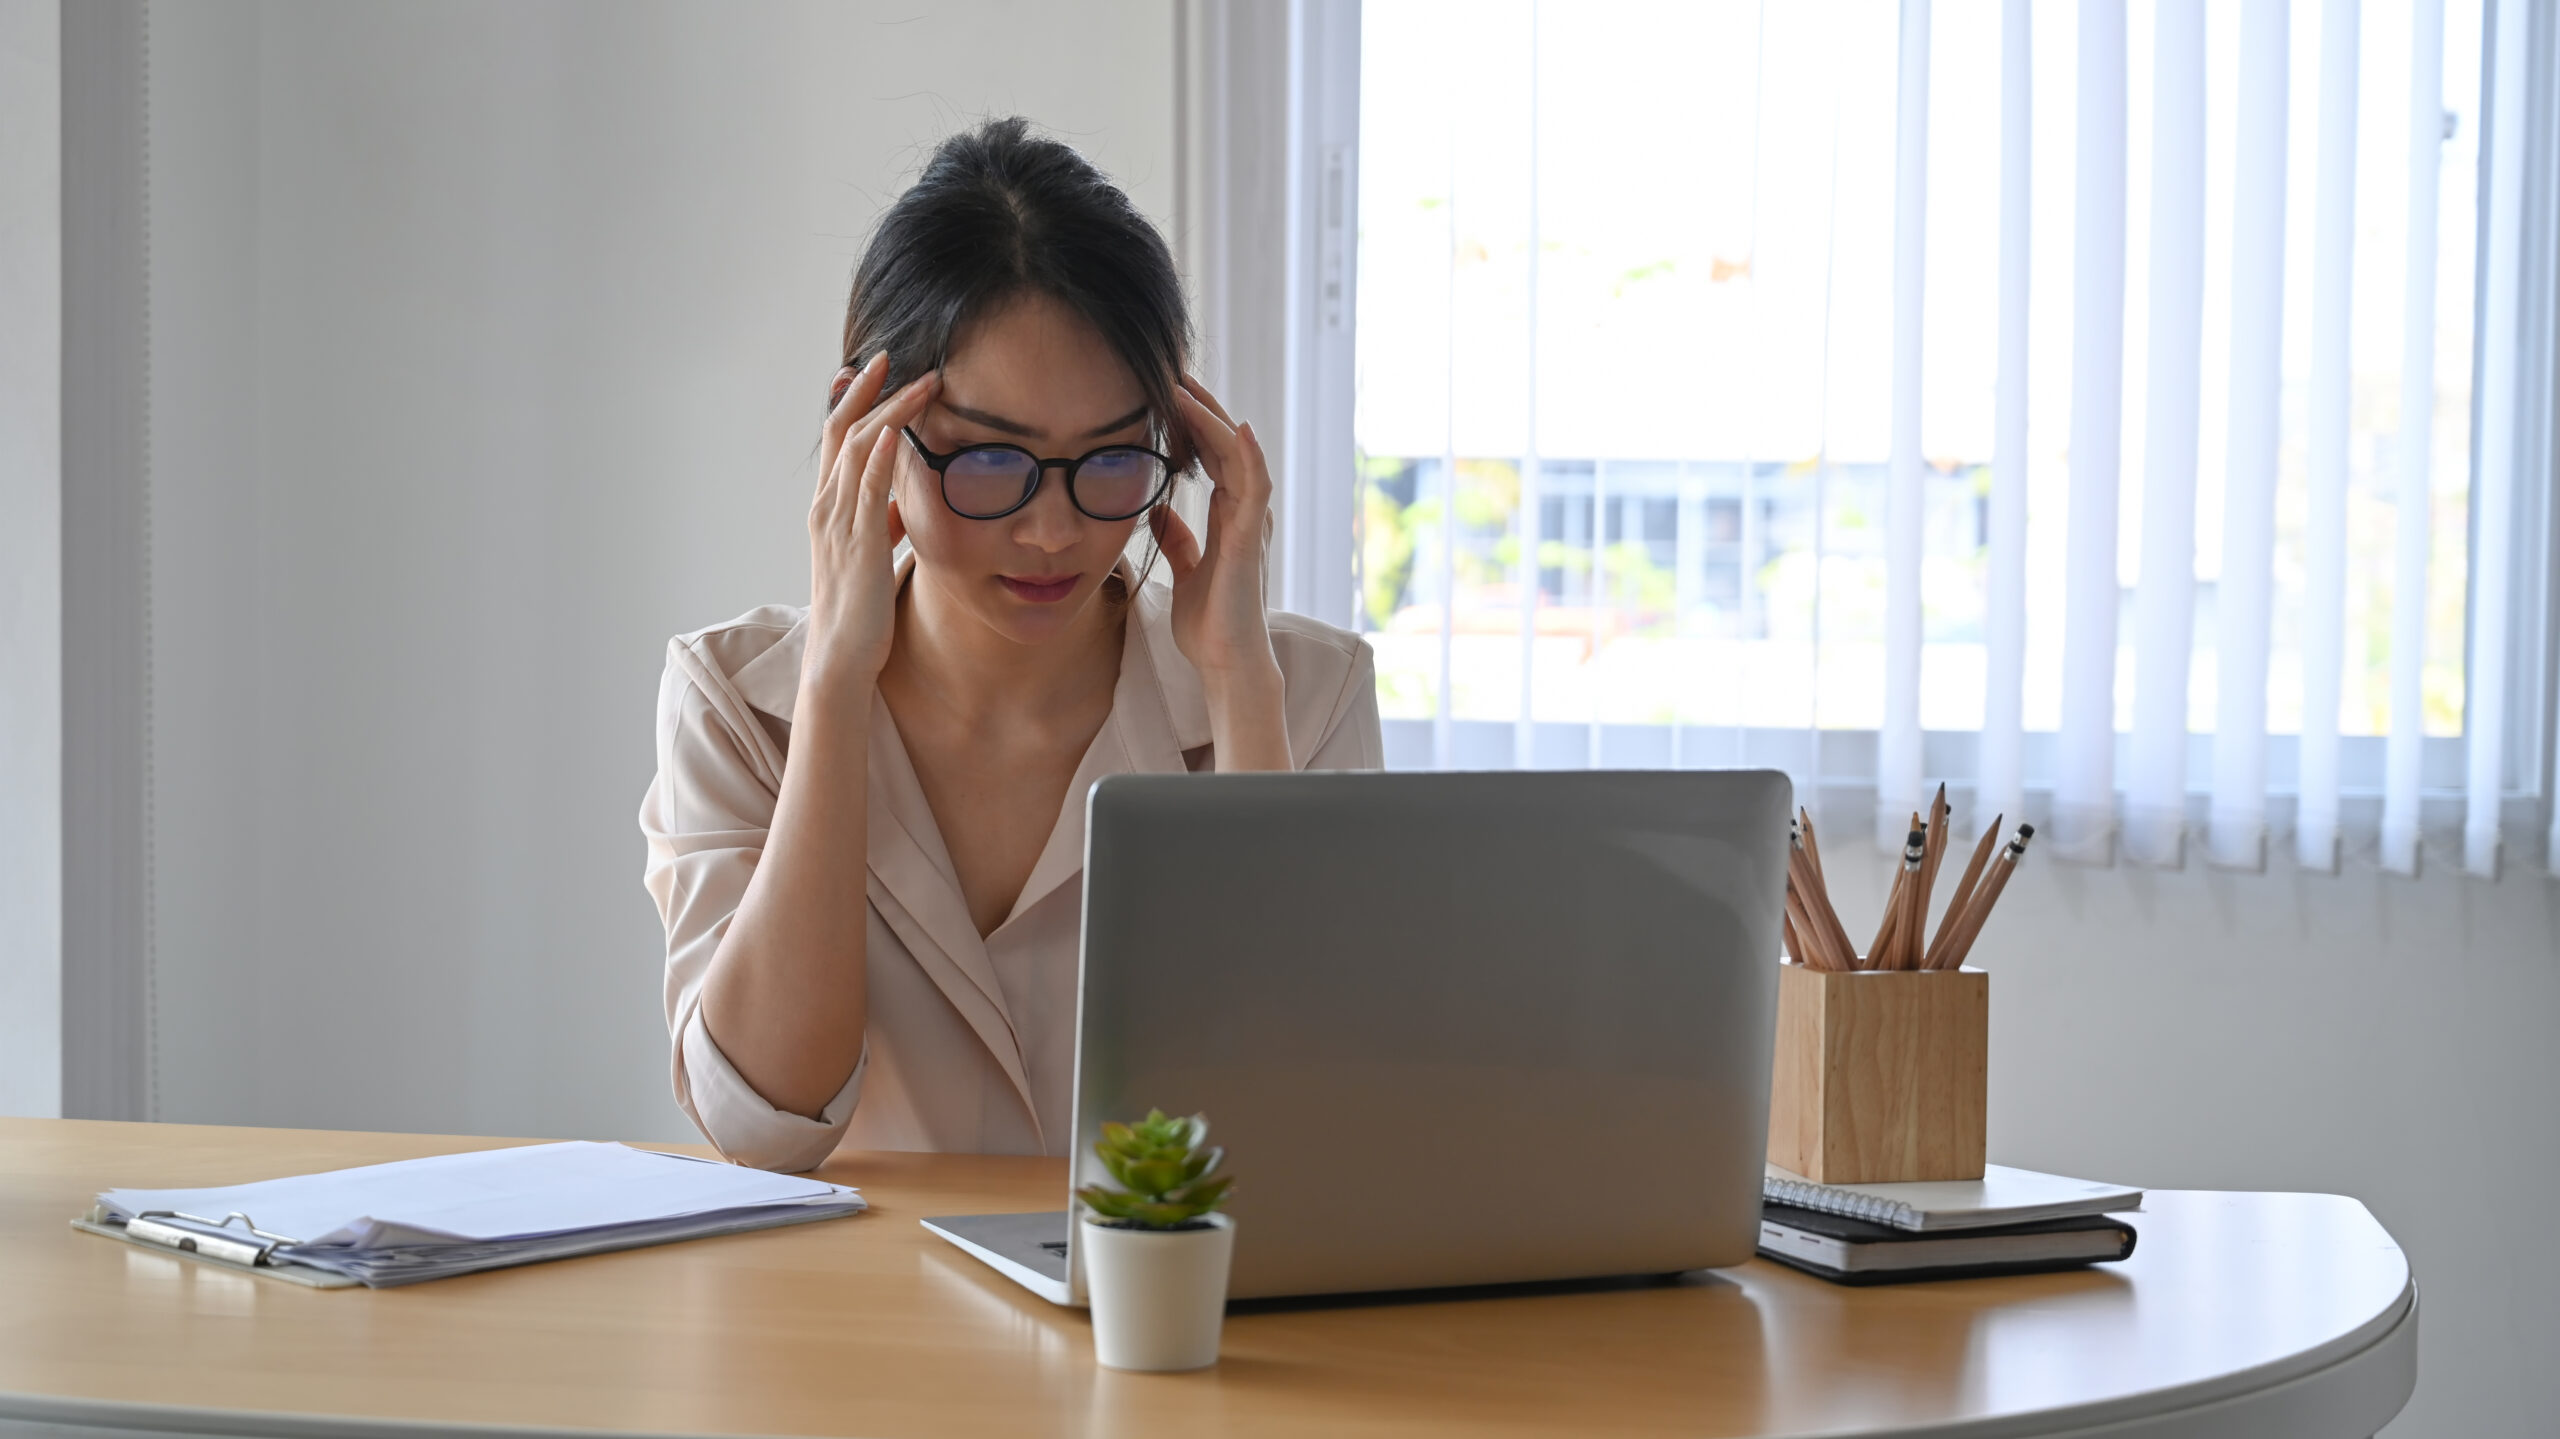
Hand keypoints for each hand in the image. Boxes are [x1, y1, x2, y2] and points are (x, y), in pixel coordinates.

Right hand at [805, 354, 938, 697]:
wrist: (841, 657)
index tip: (867, 369)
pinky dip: (880, 457)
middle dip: (865, 392)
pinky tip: (896, 431)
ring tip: (916, 383)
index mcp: (829, 508)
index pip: (836, 441)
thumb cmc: (859, 611)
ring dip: (888, 412)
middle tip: (888, 356)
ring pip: (858, 452)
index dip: (850, 402)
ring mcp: (839, 524)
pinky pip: (867, 491)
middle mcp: (827, 508)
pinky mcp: (858, 544)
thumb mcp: (873, 556)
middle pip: (841, 433)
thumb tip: (902, 505)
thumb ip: (883, 525)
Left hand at [1156, 375, 1282, 690]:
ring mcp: (1250, 524)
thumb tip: (1159, 509)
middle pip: (1225, 445)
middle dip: (1200, 407)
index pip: (1211, 455)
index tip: (1163, 391)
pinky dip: (1248, 455)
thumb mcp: (1185, 569)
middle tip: (1172, 371)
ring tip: (1188, 387)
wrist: (1225, 662)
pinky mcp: (1250, 540)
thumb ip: (1178, 538)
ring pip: (1239, 455)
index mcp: (1226, 517)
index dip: (1191, 422)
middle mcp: (1242, 513)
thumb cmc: (1209, 623)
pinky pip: (1256, 487)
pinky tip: (1236, 427)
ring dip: (1215, 420)